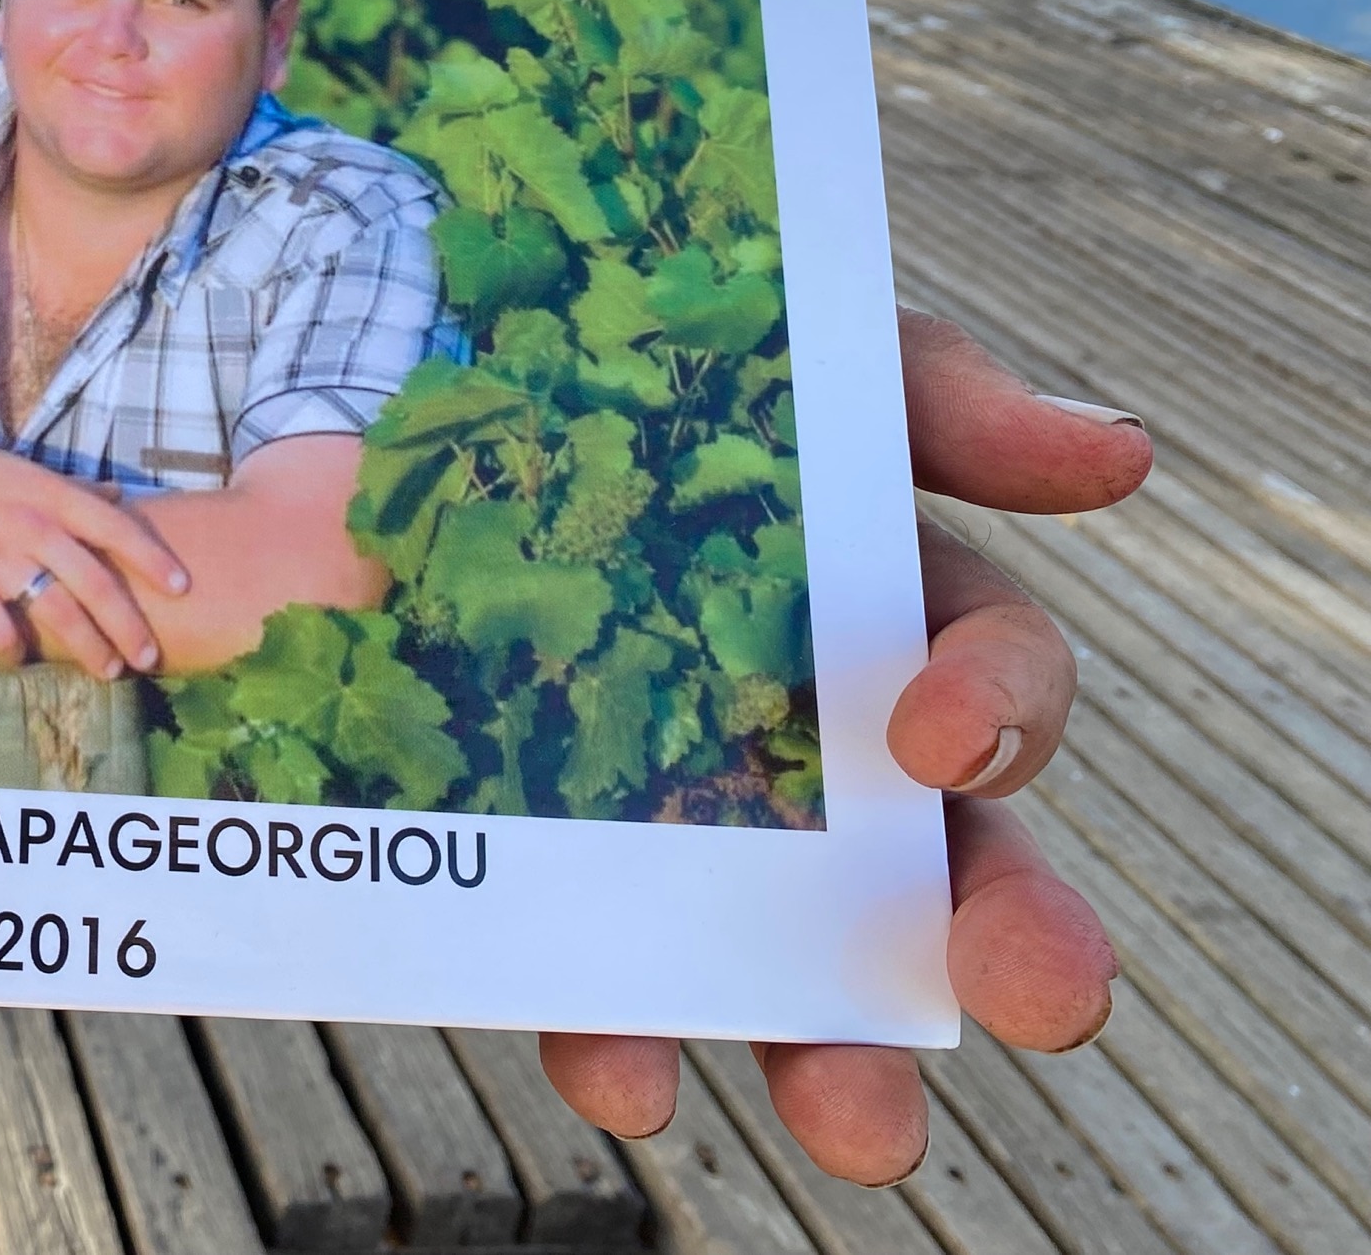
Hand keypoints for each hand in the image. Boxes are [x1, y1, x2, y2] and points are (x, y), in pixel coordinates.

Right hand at [0, 429, 186, 677]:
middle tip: (150, 657)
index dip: (153, 559)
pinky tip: (22, 660)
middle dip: (128, 626)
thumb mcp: (26, 472)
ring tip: (108, 670)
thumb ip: (75, 490)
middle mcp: (29, 526)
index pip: (116, 529)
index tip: (182, 588)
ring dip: (88, 648)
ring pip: (56, 613)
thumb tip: (121, 497)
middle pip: (94, 584)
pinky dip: (14, 651)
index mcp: (50, 496)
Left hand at [537, 308, 1144, 1184]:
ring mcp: (660, 812)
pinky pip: (587, 975)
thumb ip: (925, 394)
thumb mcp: (761, 347)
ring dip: (841, 1050)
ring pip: (786, 962)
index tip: (933, 737)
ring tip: (862, 1124)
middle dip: (1005, 937)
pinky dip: (615, 1035)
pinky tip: (624, 1075)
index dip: (993, 710)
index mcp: (867, 614)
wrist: (352, 379)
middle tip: (1040, 994)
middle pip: (938, 865)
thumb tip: (1119, 458)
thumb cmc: (595, 366)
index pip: (983, 680)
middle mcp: (794, 740)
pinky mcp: (527, 860)